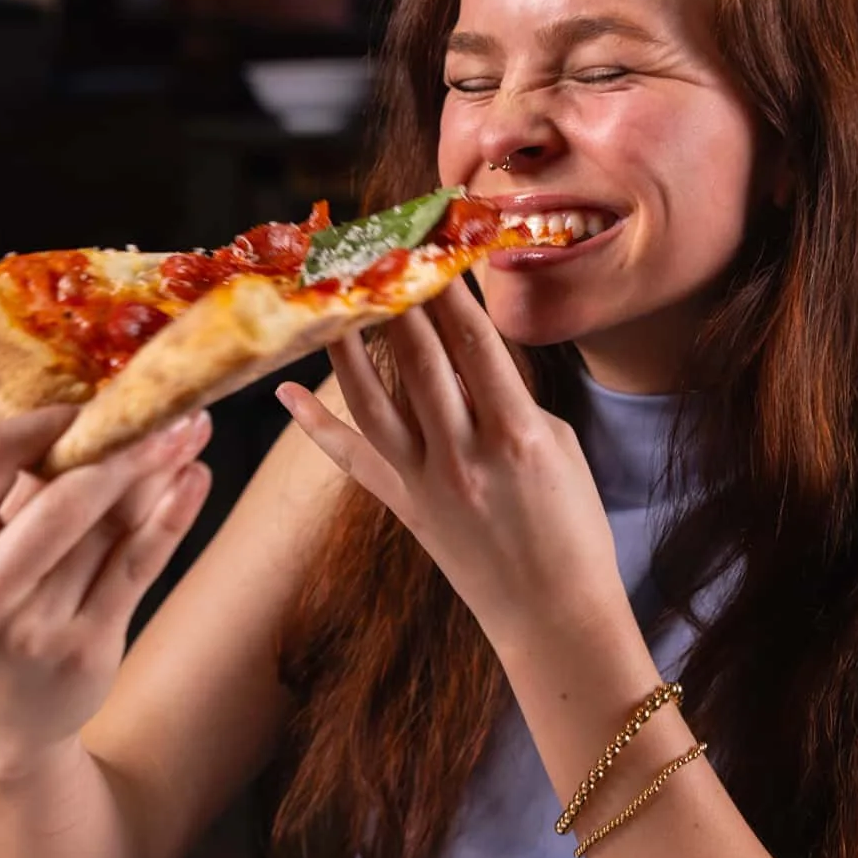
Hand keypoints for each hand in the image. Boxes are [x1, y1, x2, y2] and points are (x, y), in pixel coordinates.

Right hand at [0, 407, 211, 776]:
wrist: (7, 724)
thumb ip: (24, 494)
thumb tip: (100, 411)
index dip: (45, 421)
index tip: (91, 403)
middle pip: (59, 498)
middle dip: (121, 448)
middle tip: (167, 412)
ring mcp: (35, 626)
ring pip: (108, 528)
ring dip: (157, 472)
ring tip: (190, 433)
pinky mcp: (87, 647)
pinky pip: (139, 566)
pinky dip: (172, 517)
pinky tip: (194, 480)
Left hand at [276, 280, 623, 650]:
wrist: (554, 617)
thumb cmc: (572, 528)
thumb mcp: (557, 445)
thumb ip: (510, 395)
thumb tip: (468, 347)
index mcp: (516, 435)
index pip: (474, 343)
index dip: (447, 287)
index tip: (429, 240)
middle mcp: (463, 456)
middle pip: (417, 360)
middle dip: (394, 296)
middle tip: (369, 247)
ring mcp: (426, 484)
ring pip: (373, 400)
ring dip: (345, 345)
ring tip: (322, 298)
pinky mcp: (403, 508)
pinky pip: (352, 460)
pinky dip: (316, 426)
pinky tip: (285, 393)